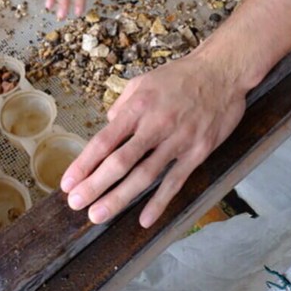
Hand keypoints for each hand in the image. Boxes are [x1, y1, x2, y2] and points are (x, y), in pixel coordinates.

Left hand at [60, 50, 248, 227]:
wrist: (222, 71)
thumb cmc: (180, 76)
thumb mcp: (143, 82)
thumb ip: (123, 105)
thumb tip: (108, 125)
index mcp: (137, 108)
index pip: (104, 141)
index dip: (84, 164)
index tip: (68, 182)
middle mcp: (155, 126)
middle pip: (119, 162)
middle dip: (95, 185)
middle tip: (76, 203)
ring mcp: (177, 141)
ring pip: (144, 175)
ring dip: (119, 198)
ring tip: (98, 214)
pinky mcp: (198, 152)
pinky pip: (175, 181)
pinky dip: (160, 202)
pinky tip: (145, 219)